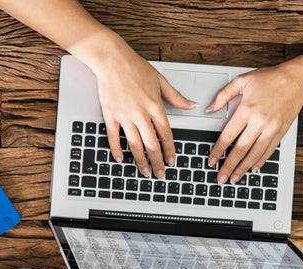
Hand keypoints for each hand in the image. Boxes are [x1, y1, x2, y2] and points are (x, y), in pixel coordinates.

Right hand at [92, 47, 194, 178]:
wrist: (112, 60)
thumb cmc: (135, 67)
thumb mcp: (161, 81)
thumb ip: (176, 97)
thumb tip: (191, 105)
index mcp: (155, 106)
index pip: (165, 134)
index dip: (169, 149)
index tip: (171, 160)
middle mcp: (140, 114)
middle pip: (151, 144)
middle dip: (157, 161)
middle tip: (160, 173)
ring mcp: (124, 116)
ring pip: (134, 144)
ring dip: (140, 160)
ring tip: (143, 171)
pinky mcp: (110, 115)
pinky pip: (114, 137)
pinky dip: (117, 149)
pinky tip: (121, 158)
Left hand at [207, 58, 302, 183]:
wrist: (297, 79)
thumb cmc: (270, 78)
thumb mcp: (242, 80)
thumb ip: (223, 95)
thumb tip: (209, 109)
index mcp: (247, 109)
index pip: (228, 135)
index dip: (218, 150)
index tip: (211, 160)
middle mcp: (260, 121)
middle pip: (241, 149)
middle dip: (229, 166)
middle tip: (220, 178)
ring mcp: (272, 128)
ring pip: (255, 154)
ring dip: (243, 168)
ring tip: (234, 178)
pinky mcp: (281, 131)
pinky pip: (269, 150)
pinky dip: (260, 161)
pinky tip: (252, 168)